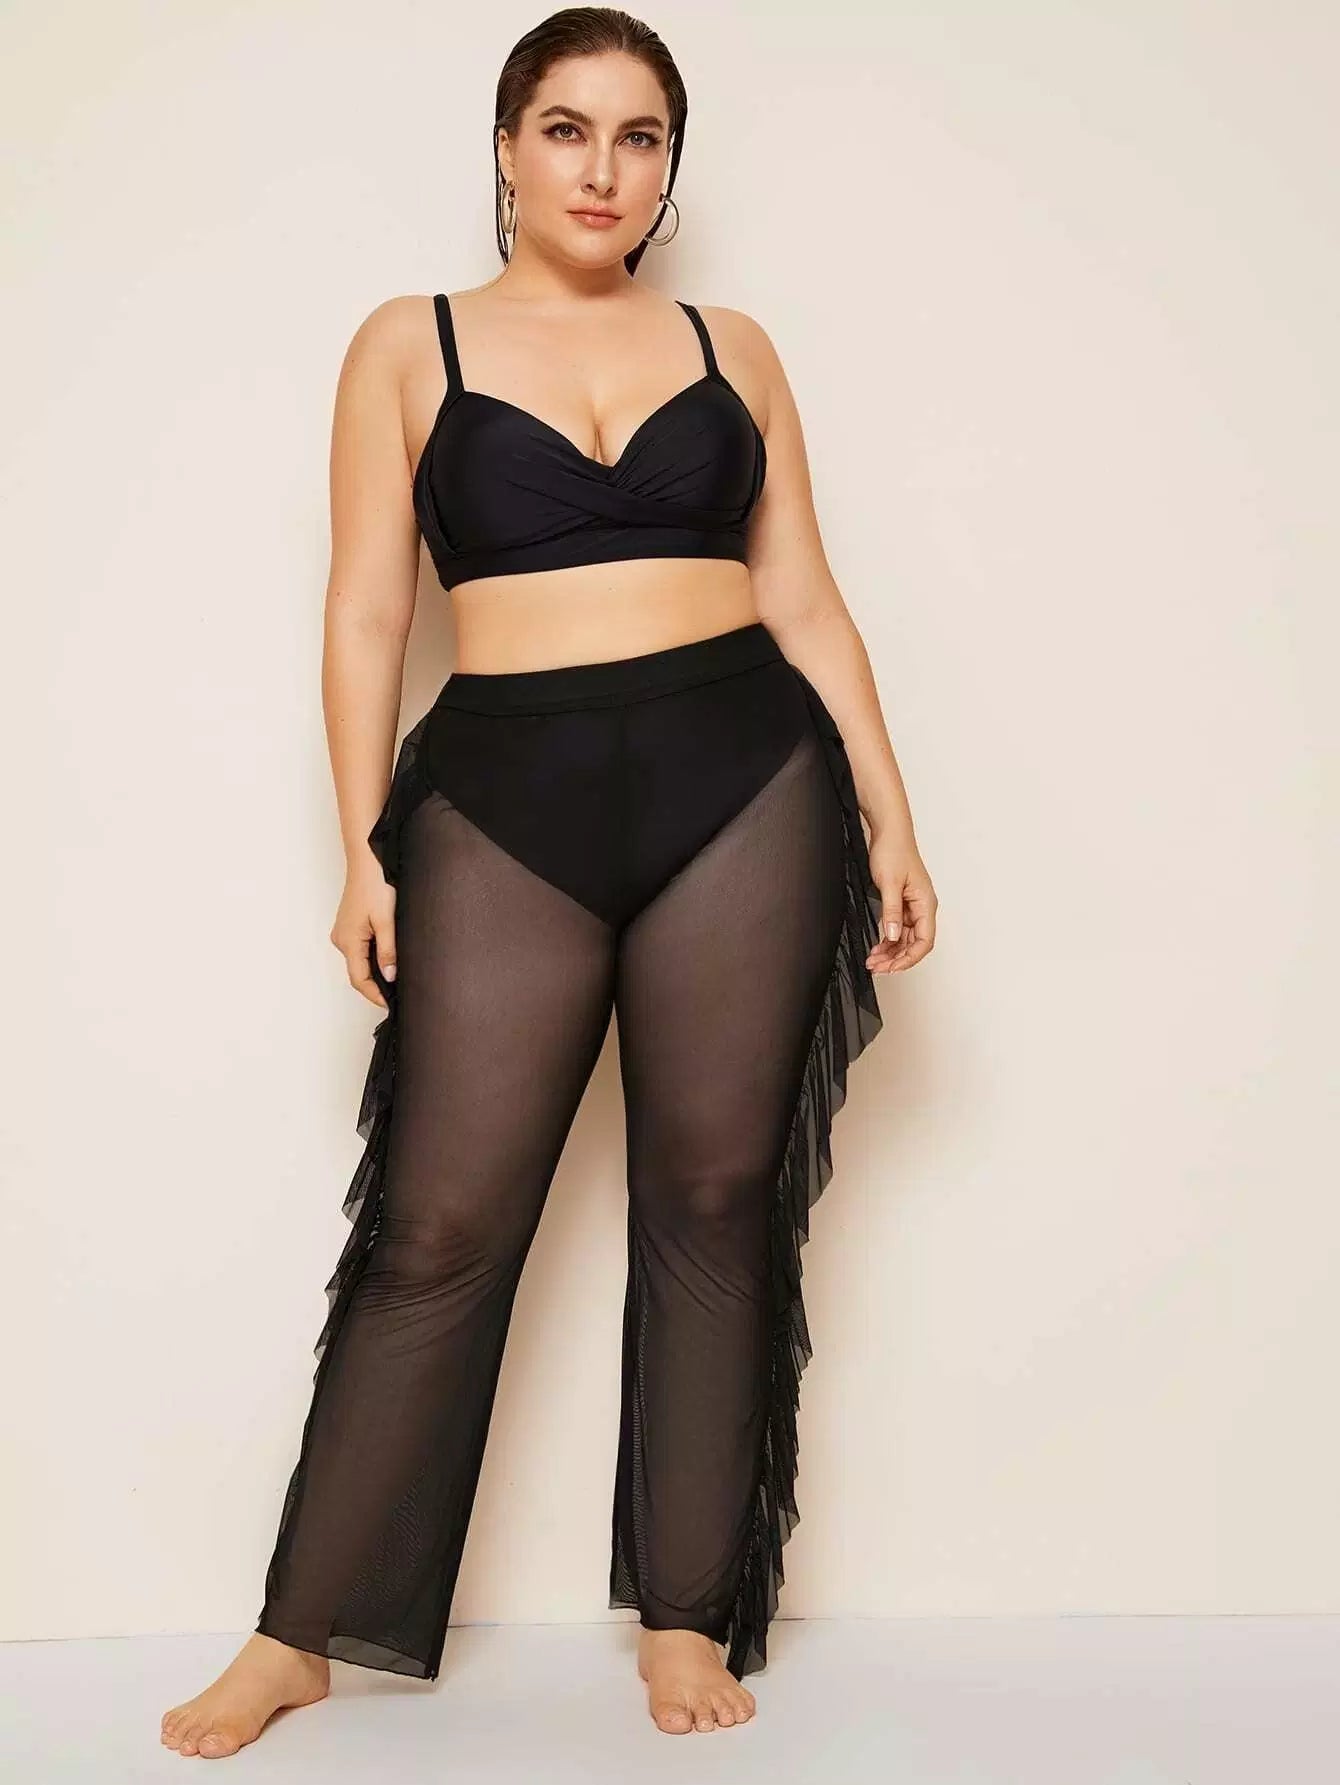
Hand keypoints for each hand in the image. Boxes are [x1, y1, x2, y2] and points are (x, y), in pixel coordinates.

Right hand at [331, 851, 398, 1008]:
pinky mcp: (350, 924)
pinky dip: (373, 958)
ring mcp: (344, 931)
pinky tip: (389, 959)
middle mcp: (341, 939)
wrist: (369, 858)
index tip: (391, 1005)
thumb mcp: (387, 921)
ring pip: (360, 960)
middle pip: (358, 972)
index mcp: (348, 941)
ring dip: (375, 972)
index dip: (375, 995)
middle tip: (398, 996)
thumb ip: (388, 951)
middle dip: (376, 986)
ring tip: (397, 981)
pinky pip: (360, 949)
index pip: (359, 980)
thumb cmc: (376, 884)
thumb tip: (390, 977)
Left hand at [865, 830, 937, 973]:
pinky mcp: (902, 904)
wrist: (889, 833)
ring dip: (891, 952)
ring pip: (905, 939)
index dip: (909, 958)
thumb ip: (892, 911)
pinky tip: (876, 946)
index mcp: (926, 904)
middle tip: (876, 967)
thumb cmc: (894, 851)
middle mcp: (922, 908)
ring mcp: (912, 907)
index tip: (892, 967)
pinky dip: (888, 940)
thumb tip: (894, 936)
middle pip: (915, 944)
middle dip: (896, 958)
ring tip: (873, 960)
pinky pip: (898, 929)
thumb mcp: (890, 883)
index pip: (924, 941)